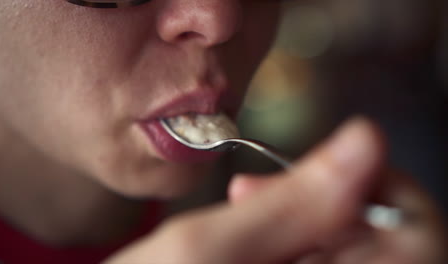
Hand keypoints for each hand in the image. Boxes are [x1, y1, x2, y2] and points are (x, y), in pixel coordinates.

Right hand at [105, 118, 446, 263]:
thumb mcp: (206, 248)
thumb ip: (291, 200)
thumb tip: (366, 139)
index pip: (417, 235)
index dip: (380, 184)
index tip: (326, 162)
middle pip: (388, 238)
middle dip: (328, 195)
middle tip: (260, 184)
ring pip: (351, 243)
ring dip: (306, 208)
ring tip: (245, 197)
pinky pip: (324, 252)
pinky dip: (294, 226)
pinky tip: (251, 216)